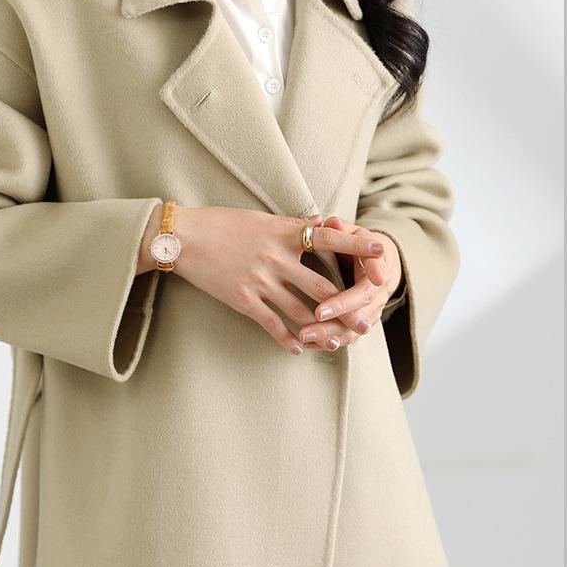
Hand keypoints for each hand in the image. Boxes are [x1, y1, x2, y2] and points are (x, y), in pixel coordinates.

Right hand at [169, 206, 388, 356]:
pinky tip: (298, 349)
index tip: (383, 251)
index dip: (358, 245)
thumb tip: (321, 221)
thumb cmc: (222, 223)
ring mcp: (261, 281)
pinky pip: (272, 324)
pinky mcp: (243, 299)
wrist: (183, 238)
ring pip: (301, 312)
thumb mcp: (261, 217)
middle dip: (347, 309)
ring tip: (337, 344)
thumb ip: (292, 224)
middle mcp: (277, 258)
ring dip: (321, 331)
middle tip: (366, 324)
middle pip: (322, 288)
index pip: (330, 238)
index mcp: (284, 233)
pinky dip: (287, 339)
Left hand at [296, 215, 401, 349]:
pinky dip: (330, 341)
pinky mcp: (363, 321)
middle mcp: (380, 291)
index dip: (349, 297)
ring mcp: (374, 308)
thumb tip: (330, 222)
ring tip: (305, 337)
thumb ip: (341, 229)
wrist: (379, 262)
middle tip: (313, 318)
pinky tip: (310, 344)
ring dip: (331, 335)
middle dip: (337, 315)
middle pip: (361, 309)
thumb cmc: (359, 242)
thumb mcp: (353, 232)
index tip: (325, 307)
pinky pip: (349, 336)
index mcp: (378, 266)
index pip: (367, 284)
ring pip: (355, 328)